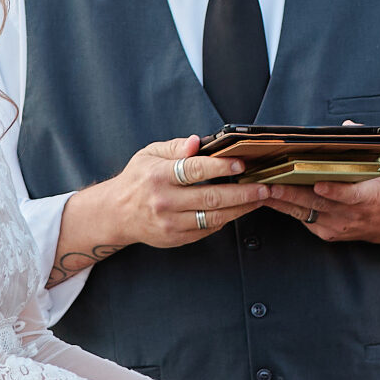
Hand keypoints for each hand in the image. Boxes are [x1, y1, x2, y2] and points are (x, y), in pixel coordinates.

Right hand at [68, 136, 268, 261]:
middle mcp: (164, 201)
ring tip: (259, 198)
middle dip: (242, 192)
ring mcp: (170, 223)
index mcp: (158, 176)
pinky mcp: (176, 238)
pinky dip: (226, 219)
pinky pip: (207, 230)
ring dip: (241, 208)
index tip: (242, 164)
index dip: (220, 167)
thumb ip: (175, 147)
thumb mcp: (149, 154)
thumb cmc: (137, 180)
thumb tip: (197, 142)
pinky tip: (239, 209)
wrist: (115, 214)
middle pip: (210, 197)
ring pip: (213, 217)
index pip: (194, 170)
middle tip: (264, 186)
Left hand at [260, 147, 379, 244]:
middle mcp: (352, 214)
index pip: (351, 196)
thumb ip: (376, 144)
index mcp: (371, 197)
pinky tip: (270, 197)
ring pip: (306, 213)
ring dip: (283, 201)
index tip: (319, 185)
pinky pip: (304, 219)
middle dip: (293, 194)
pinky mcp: (328, 232)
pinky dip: (287, 208)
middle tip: (271, 183)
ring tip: (262, 188)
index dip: (335, 191)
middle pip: (319, 205)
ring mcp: (338, 226)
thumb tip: (348, 125)